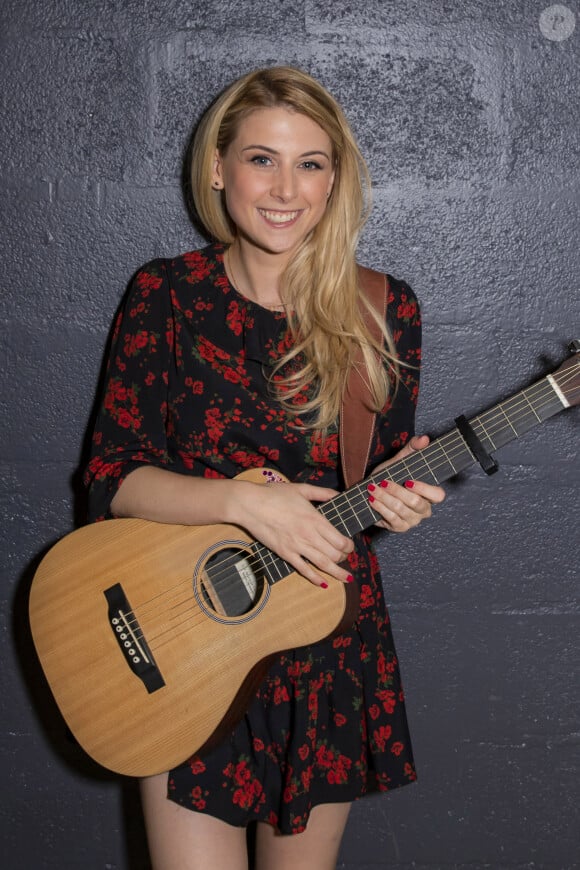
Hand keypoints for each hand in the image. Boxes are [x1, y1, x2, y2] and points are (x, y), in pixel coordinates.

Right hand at [234, 480, 353, 587]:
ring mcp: (297, 546)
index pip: (340, 539)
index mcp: (315, 519)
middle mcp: (309, 535)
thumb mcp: (301, 488)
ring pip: (323, 564)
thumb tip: (338, 495)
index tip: (350, 546)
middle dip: (344, 558)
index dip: (349, 546)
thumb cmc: (274, 494)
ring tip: (347, 578)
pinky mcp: (285, 553)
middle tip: (345, 558)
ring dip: (337, 573)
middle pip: (334, 554)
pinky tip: (323, 584)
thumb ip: (322, 493)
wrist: (250, 504)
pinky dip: (315, 578)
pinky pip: (303, 569)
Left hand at [369, 435, 445, 531]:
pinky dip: (380, 508)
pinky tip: (372, 499)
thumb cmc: (390, 475)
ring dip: (385, 498)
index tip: (408, 481)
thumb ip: (413, 448)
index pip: (438, 495)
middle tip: (383, 482)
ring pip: (401, 511)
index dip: (425, 489)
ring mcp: (412, 520)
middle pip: (416, 503)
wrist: (372, 490)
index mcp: (429, 494)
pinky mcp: (399, 527)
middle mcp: (424, 510)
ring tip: (373, 488)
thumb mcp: (400, 460)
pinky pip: (391, 519)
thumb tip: (424, 438)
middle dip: (397, 492)